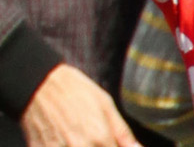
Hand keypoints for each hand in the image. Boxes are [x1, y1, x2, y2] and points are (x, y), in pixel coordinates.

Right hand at [21, 65, 139, 146]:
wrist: (39, 84)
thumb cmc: (74, 91)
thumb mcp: (106, 105)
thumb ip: (122, 132)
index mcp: (100, 137)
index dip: (113, 146)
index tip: (110, 140)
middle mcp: (79, 146)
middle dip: (97, 145)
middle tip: (93, 134)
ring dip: (82, 144)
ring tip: (77, 132)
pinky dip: (62, 145)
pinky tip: (63, 136)